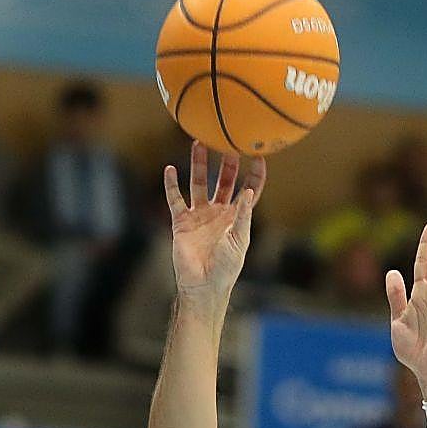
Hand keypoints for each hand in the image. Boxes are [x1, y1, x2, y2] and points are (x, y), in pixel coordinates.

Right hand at [165, 142, 264, 309]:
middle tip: (226, 142)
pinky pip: (175, 199)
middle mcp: (219, 212)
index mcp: (237, 217)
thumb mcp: (239, 241)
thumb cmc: (226, 268)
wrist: (202, 286)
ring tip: (198, 143)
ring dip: (198, 164)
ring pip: (198, 183)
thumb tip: (249, 192)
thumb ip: (243, 216)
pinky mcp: (181, 222)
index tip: (257, 155)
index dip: (255, 174)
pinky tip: (169, 168)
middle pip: (224, 181)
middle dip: (226, 163)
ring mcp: (199, 215)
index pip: (248, 189)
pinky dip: (171, 184)